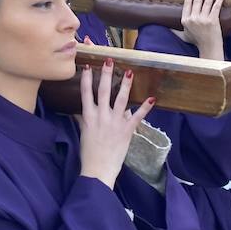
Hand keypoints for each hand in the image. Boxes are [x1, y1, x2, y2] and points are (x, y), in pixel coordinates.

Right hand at [78, 59, 155, 188]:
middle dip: (106, 75)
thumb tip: (78, 110)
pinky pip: (137, 117)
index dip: (88, 79)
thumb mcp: (83, 133)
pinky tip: (152, 98)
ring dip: (125, 85)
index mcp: (88, 117)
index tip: (89, 65)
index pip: (86, 93)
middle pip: (103, 92)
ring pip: (120, 100)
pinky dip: (145, 108)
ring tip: (129, 72)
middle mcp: (101, 117)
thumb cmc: (89, 153)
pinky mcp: (126, 131)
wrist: (98, 169)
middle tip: (109, 60)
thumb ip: (83, 119)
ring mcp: (115, 123)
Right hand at [178, 0, 225, 61]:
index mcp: (185, 20)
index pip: (187, 4)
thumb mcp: (183, 36)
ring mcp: (203, 19)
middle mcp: (193, 19)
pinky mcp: (213, 20)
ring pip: (207, 2)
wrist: (209, 48)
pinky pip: (216, 6)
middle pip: (197, 1)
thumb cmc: (197, 42)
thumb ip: (175, 31)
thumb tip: (166, 28)